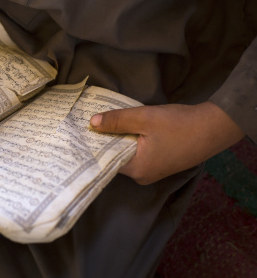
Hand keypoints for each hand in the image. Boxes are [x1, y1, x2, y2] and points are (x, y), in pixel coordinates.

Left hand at [90, 102, 244, 184]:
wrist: (214, 127)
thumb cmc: (178, 124)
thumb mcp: (143, 118)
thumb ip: (116, 121)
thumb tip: (91, 123)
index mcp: (137, 170)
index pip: (105, 160)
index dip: (94, 145)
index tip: (81, 132)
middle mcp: (142, 176)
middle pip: (115, 157)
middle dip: (106, 140)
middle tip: (89, 124)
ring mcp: (153, 171)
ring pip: (127, 154)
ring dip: (120, 138)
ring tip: (104, 123)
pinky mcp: (161, 163)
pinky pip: (139, 153)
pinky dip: (132, 141)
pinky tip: (126, 127)